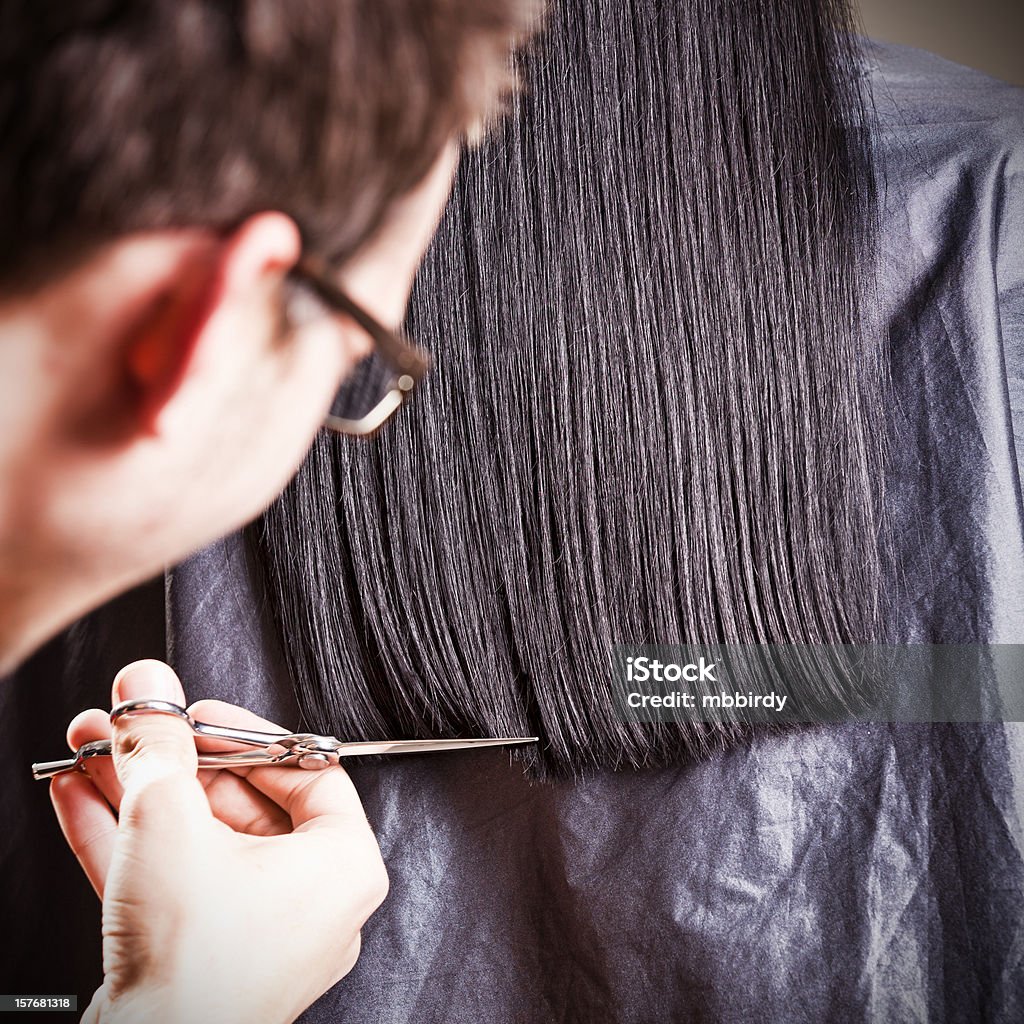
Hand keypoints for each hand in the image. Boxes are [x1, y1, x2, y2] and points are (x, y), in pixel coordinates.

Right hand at [49, 660, 387, 1023]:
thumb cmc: (194, 969)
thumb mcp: (170, 822)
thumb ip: (159, 747)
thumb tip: (149, 695)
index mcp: (341, 867)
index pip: (308, 770)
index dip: (249, 733)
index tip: (204, 714)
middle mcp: (309, 903)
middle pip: (239, 802)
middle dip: (172, 760)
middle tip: (137, 728)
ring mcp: (253, 933)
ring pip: (193, 839)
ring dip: (138, 792)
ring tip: (97, 752)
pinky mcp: (201, 957)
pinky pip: (170, 879)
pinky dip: (128, 838)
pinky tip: (84, 798)